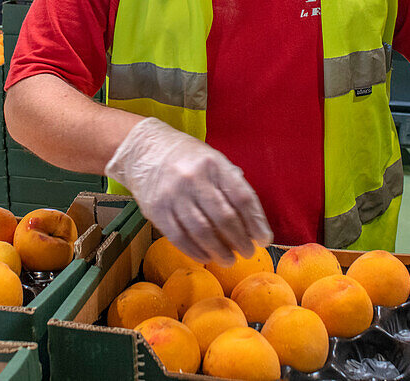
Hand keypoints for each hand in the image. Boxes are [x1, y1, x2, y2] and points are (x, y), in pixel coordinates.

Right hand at [104, 117, 272, 263]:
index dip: (256, 222)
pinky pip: (179, 237)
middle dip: (240, 240)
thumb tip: (252, 221)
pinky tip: (206, 257)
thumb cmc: (187, 158)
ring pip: (202, 232)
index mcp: (214, 164)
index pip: (242, 197)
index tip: (264, 239)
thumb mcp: (213, 159)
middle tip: (247, 252)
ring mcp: (174, 195)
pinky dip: (195, 251)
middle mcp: (194, 178)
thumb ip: (231, 184)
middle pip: (224, 218)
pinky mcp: (157, 210)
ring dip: (219, 251)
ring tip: (229, 259)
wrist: (144, 150)